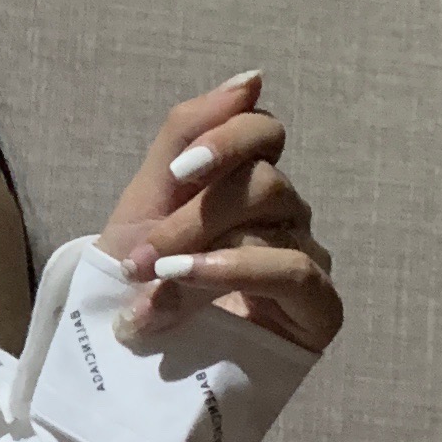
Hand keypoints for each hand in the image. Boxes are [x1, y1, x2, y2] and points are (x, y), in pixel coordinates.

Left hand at [100, 72, 342, 356]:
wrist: (122, 363)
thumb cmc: (137, 281)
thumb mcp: (146, 201)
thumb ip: (189, 132)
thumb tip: (252, 78)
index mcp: (247, 186)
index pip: (263, 132)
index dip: (225, 139)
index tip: (178, 172)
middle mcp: (287, 218)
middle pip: (265, 180)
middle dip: (193, 214)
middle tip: (139, 257)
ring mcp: (306, 262)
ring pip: (275, 221)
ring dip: (199, 249)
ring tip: (149, 283)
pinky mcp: (319, 312)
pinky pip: (295, 270)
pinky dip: (239, 269)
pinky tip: (191, 281)